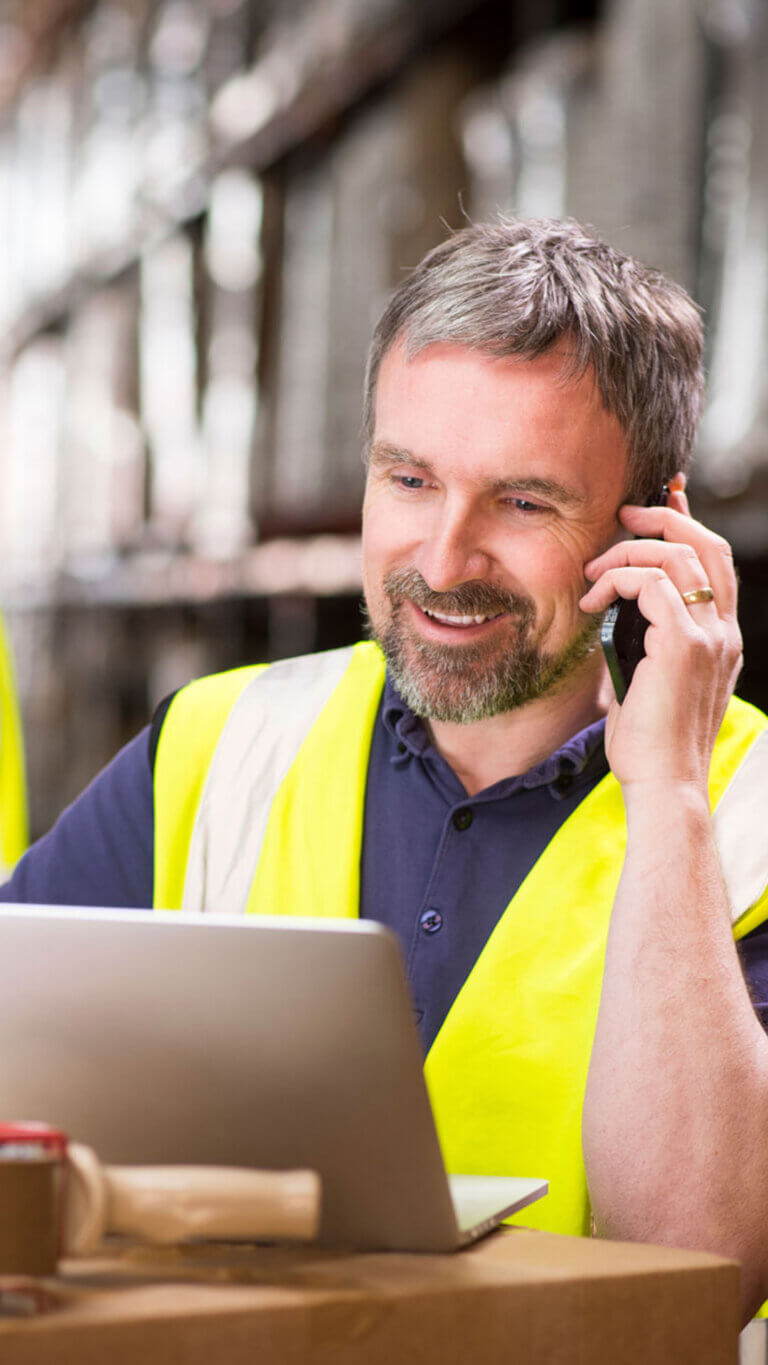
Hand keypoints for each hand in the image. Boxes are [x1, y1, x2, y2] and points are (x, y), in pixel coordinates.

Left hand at [578, 484, 742, 789]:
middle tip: (622, 513)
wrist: (664, 782)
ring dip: (628, 551)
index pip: (714, 561)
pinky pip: (651, 585)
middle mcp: (723, 631)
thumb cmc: (649, 742)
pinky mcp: (684, 645)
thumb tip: (613, 611)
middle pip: (704, 545)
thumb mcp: (646, 678)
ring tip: (593, 571)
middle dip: (662, 517)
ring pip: (677, 557)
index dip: (687, 523)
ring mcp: (709, 636)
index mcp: (719, 637)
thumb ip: (643, 641)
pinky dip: (617, 579)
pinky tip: (592, 601)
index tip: (657, 503)